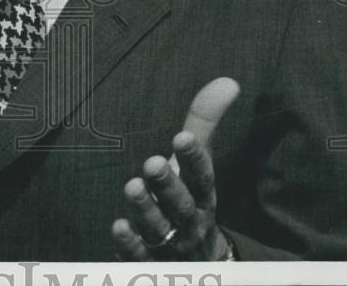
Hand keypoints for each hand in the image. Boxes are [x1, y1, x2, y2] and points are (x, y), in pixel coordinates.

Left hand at [112, 77, 239, 260]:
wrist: (200, 262)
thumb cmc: (192, 199)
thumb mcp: (199, 165)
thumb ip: (204, 123)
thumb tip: (228, 81)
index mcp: (203, 195)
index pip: (203, 177)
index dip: (194, 158)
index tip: (182, 137)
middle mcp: (189, 221)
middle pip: (181, 205)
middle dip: (168, 185)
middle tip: (152, 163)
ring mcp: (171, 246)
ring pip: (160, 230)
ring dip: (146, 210)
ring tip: (132, 186)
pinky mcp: (150, 264)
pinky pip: (141, 258)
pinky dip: (130, 245)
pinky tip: (118, 227)